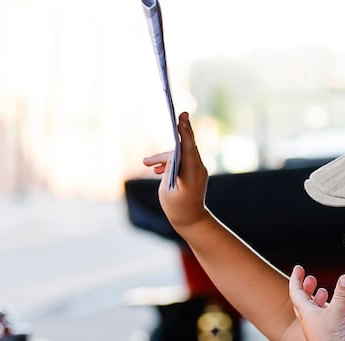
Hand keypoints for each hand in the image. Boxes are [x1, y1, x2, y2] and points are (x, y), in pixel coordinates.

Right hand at [142, 111, 208, 228]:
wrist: (191, 221)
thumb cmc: (177, 208)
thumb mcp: (166, 189)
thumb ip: (167, 169)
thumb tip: (169, 156)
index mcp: (191, 173)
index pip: (188, 147)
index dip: (184, 131)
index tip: (183, 117)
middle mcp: (197, 168)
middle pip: (184, 146)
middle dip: (176, 136)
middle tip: (180, 115)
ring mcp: (197, 169)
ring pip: (180, 154)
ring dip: (164, 157)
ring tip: (147, 164)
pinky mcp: (194, 172)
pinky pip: (182, 160)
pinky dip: (170, 162)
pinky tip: (157, 169)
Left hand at [287, 265, 344, 340]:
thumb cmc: (329, 338)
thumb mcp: (336, 311)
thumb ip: (342, 294)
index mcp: (305, 312)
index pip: (296, 291)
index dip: (296, 279)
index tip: (298, 268)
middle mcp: (308, 319)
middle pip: (302, 300)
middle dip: (305, 288)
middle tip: (310, 279)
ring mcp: (317, 327)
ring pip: (313, 309)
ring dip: (316, 299)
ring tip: (324, 291)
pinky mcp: (327, 333)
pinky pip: (324, 317)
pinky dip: (327, 309)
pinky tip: (335, 307)